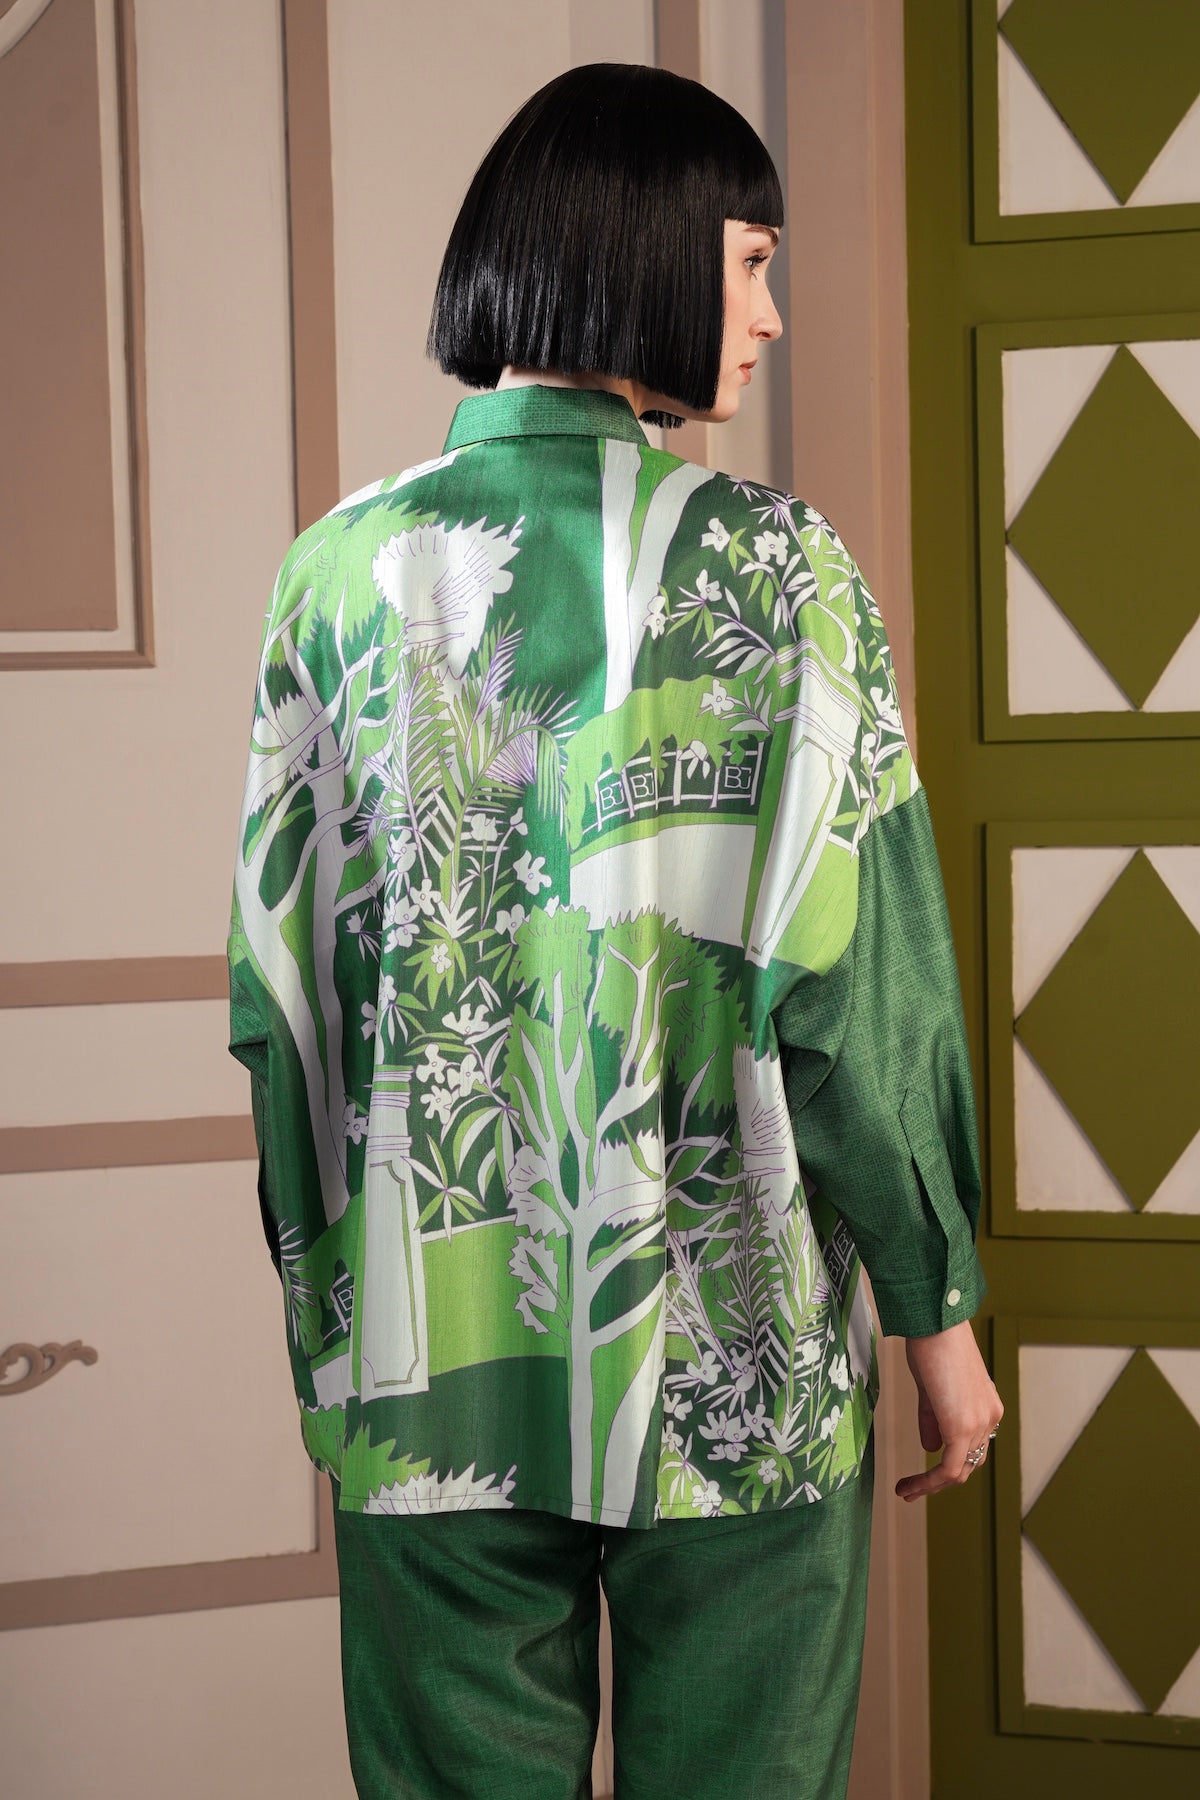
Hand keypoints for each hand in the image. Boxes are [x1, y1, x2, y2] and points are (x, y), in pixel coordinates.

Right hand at [895, 1319, 1002, 1501]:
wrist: (936, 1324)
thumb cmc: (932, 1343)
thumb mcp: (932, 1388)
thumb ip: (934, 1419)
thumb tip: (931, 1448)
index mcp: (986, 1405)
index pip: (973, 1447)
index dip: (949, 1464)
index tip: (924, 1472)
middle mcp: (990, 1418)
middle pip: (970, 1463)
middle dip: (941, 1480)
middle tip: (913, 1488)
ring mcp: (980, 1424)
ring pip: (960, 1470)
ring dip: (932, 1486)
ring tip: (906, 1490)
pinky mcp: (962, 1428)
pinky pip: (949, 1469)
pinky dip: (929, 1483)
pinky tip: (909, 1486)